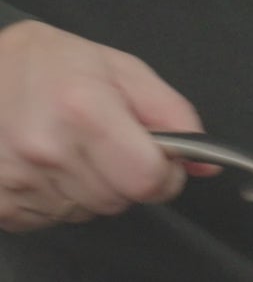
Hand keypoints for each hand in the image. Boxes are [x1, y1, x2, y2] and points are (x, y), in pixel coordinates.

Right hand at [0, 21, 209, 232]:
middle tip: (99, 142)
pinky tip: (41, 164)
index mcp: (84, 111)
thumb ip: (172, 114)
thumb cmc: (44, 63)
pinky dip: (54, 197)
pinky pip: (49, 219)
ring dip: (88, 187)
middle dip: (124, 177)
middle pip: (119, 199)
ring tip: (64, 146)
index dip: (164, 173)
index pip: (149, 180)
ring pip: (86, 211)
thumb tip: (206, 162)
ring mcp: (17, 179)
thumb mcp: (119, 69)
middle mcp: (47, 149)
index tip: (157, 157)